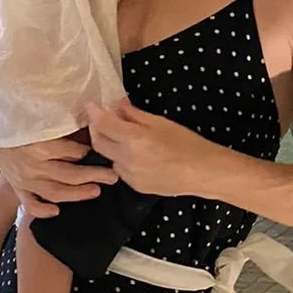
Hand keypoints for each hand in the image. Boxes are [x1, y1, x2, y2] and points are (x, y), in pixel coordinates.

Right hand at [0, 135, 115, 219]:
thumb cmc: (22, 124)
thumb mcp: (42, 121)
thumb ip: (63, 127)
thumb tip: (92, 126)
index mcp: (40, 146)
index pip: (71, 152)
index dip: (88, 152)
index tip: (102, 152)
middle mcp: (33, 165)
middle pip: (69, 175)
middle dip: (93, 176)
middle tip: (112, 176)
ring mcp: (25, 180)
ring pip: (54, 192)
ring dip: (77, 194)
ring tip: (96, 191)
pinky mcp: (18, 188)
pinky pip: (30, 203)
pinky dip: (42, 210)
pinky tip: (56, 212)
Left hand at [88, 98, 221, 198]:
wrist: (202, 172)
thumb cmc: (186, 143)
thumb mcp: (160, 122)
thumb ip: (135, 114)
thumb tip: (118, 105)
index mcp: (134, 139)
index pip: (103, 124)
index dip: (94, 113)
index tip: (90, 105)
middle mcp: (127, 158)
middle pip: (98, 142)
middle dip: (96, 129)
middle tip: (101, 119)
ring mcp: (130, 175)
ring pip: (109, 157)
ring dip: (109, 144)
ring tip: (121, 136)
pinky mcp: (135, 186)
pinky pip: (120, 169)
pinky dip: (121, 158)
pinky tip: (135, 153)